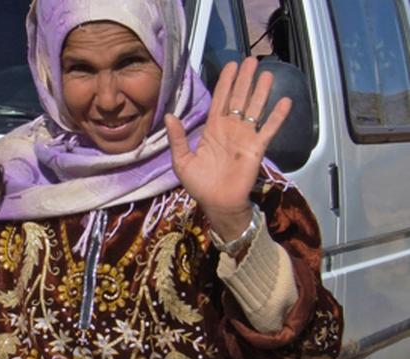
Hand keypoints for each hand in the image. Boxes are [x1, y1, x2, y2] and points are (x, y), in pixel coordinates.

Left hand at [166, 57, 290, 239]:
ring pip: (254, 108)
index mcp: (212, 130)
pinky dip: (277, 116)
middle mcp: (230, 129)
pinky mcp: (257, 148)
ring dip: (261, 91)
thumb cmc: (199, 184)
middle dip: (244, 79)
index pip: (220, 100)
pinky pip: (268, 129)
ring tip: (267, 72)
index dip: (225, 82)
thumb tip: (169, 115)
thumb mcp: (181, 161)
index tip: (230, 66)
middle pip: (238, 98)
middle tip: (251, 60)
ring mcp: (245, 137)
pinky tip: (285, 101)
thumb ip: (178, 138)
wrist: (216, 203)